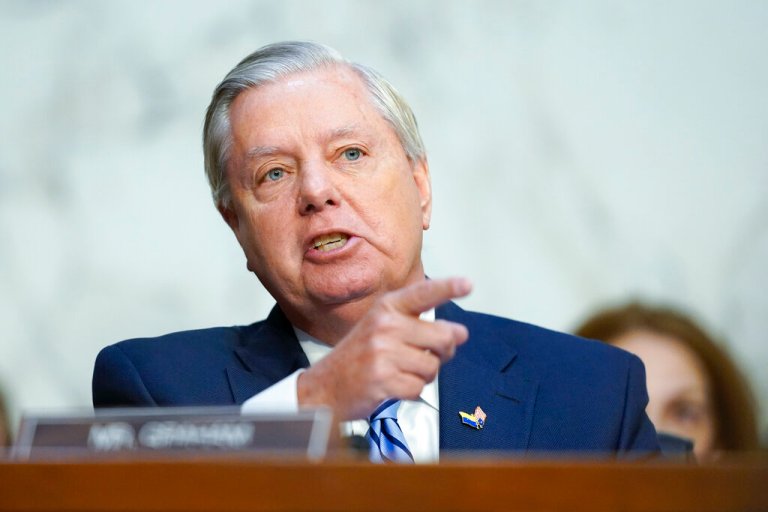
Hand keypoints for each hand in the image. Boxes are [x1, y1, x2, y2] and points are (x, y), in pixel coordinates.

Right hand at [297, 277, 471, 419]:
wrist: (325, 386)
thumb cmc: (359, 356)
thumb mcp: (383, 328)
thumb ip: (421, 327)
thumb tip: (460, 333)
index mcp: (386, 307)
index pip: (423, 294)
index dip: (448, 288)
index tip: (467, 284)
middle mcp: (385, 325)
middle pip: (442, 337)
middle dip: (444, 352)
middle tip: (431, 356)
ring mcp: (382, 352)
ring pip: (432, 366)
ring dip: (424, 375)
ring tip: (402, 372)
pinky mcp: (382, 379)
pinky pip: (419, 387)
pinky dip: (411, 391)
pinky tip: (393, 386)